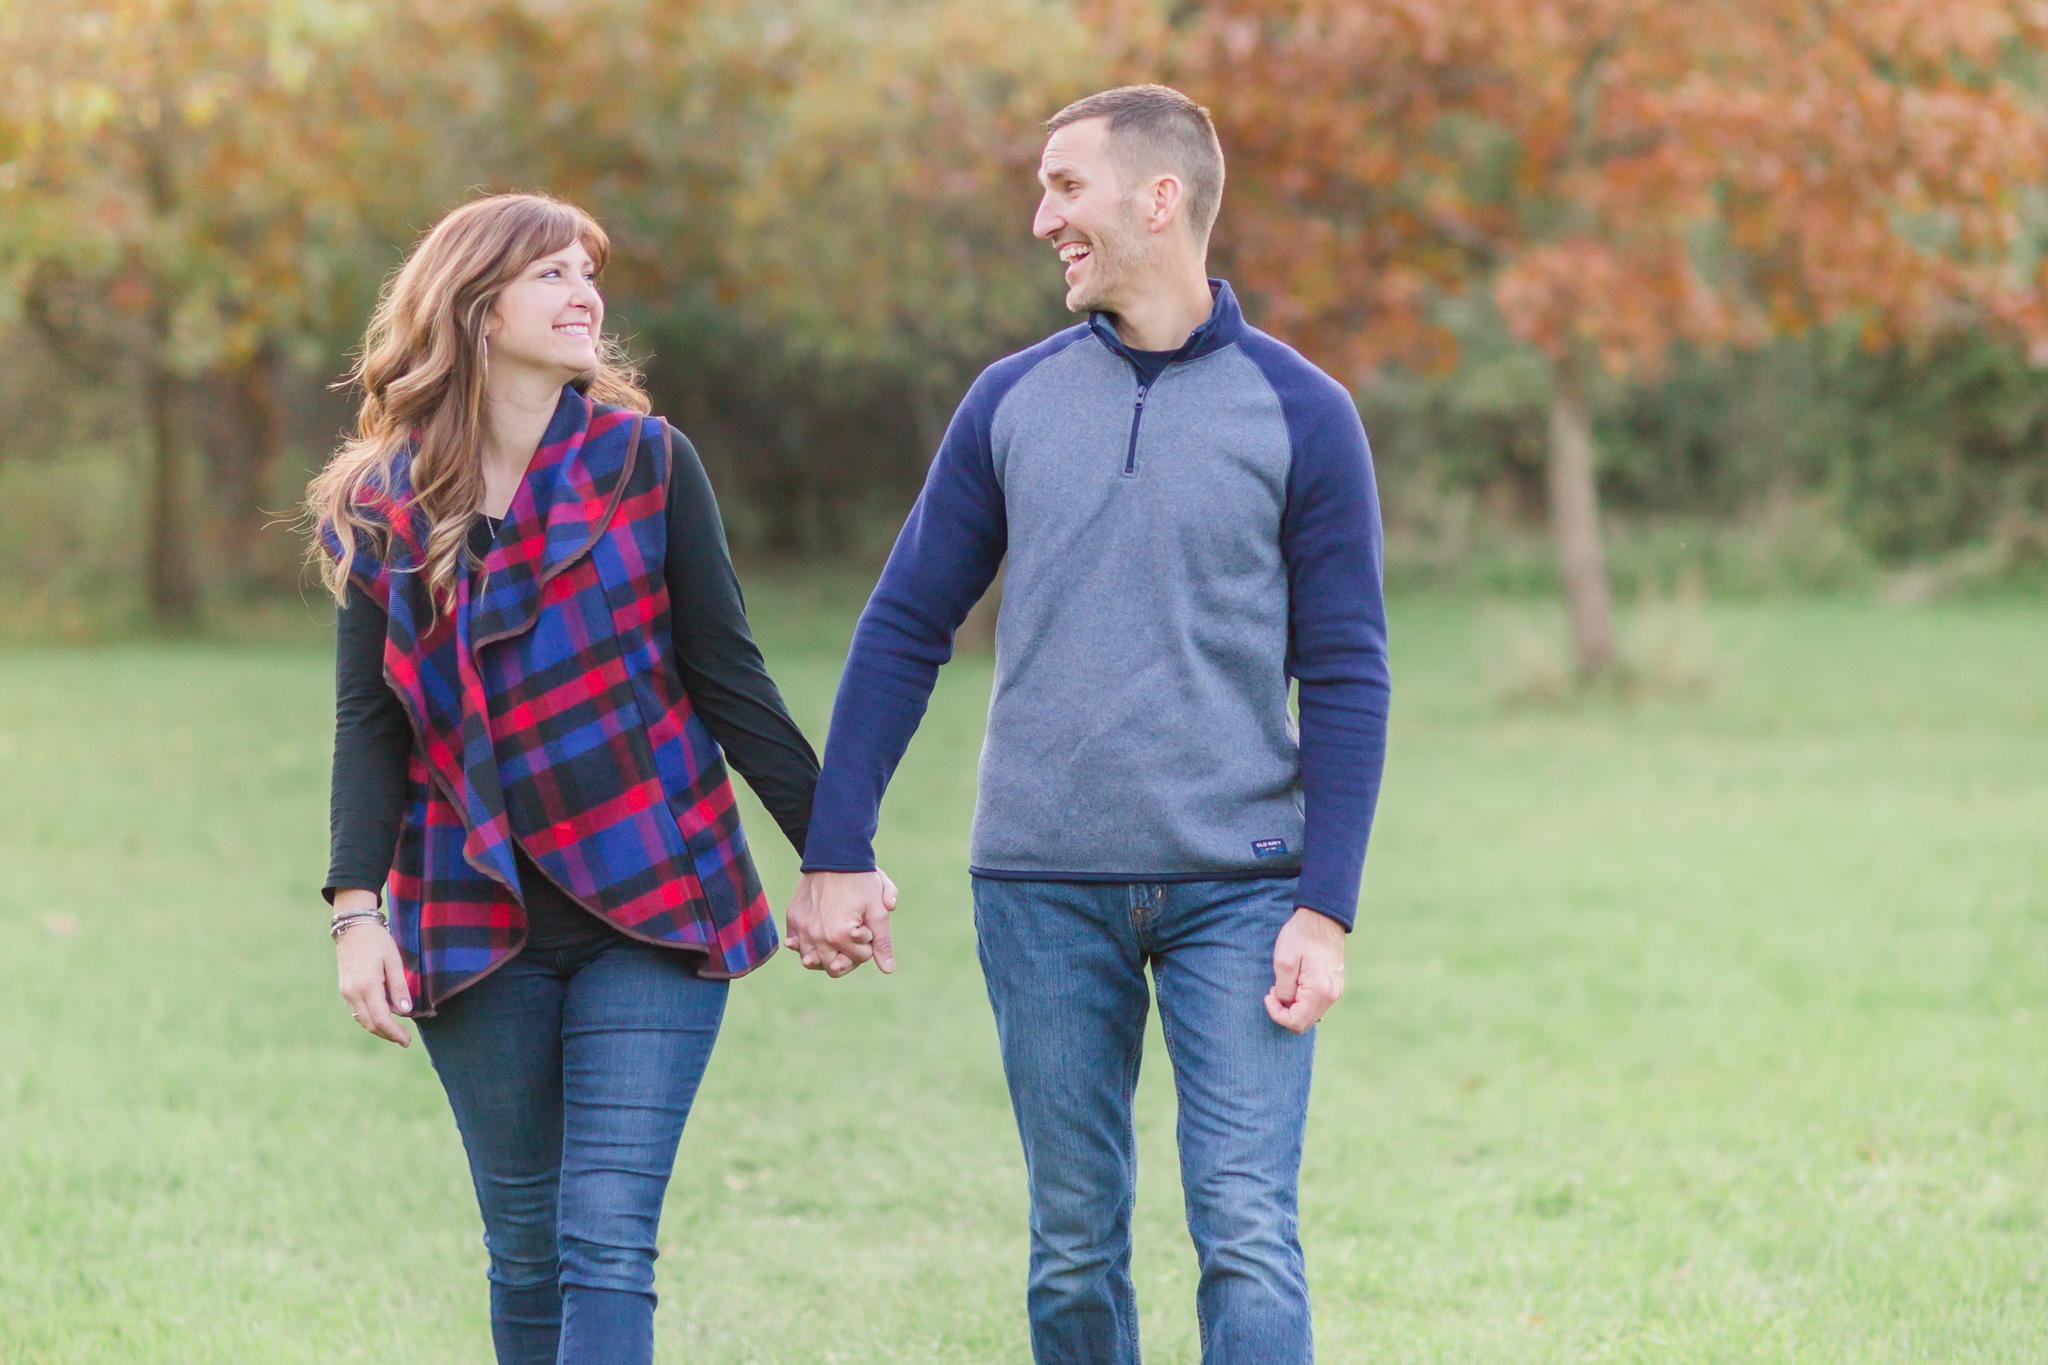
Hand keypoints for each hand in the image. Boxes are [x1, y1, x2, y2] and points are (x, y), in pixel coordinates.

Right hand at [335, 902, 411, 1045]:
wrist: (353, 927)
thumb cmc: (377, 941)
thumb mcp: (394, 961)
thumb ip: (399, 987)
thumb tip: (406, 1011)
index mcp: (367, 986)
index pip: (382, 1019)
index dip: (395, 1033)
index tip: (407, 1041)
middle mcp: (353, 993)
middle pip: (370, 1024)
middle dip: (387, 1034)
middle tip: (404, 1039)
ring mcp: (346, 992)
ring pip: (361, 1020)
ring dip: (378, 1028)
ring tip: (395, 1031)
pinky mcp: (344, 989)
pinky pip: (356, 1011)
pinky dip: (369, 1018)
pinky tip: (382, 1017)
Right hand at [783, 869, 898, 976]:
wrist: (834, 854)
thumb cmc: (860, 881)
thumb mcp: (878, 910)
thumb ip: (883, 943)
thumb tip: (888, 969)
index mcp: (840, 936)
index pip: (861, 958)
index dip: (868, 943)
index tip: (867, 924)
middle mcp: (817, 936)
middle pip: (834, 967)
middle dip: (847, 955)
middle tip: (853, 933)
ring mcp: (801, 928)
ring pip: (811, 961)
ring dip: (825, 955)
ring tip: (836, 937)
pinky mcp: (792, 918)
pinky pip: (795, 944)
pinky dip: (804, 945)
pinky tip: (815, 935)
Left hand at [1265, 907, 1345, 1033]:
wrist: (1322, 917)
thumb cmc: (1301, 935)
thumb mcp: (1284, 961)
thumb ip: (1284, 990)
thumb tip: (1286, 1004)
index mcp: (1319, 990)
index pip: (1296, 1022)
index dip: (1277, 1014)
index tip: (1269, 994)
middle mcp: (1331, 995)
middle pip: (1305, 1023)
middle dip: (1285, 1012)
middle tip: (1275, 989)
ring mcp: (1336, 991)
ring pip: (1311, 1015)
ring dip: (1294, 1006)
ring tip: (1285, 983)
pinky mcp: (1335, 985)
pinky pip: (1317, 1004)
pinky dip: (1303, 1000)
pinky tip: (1296, 982)